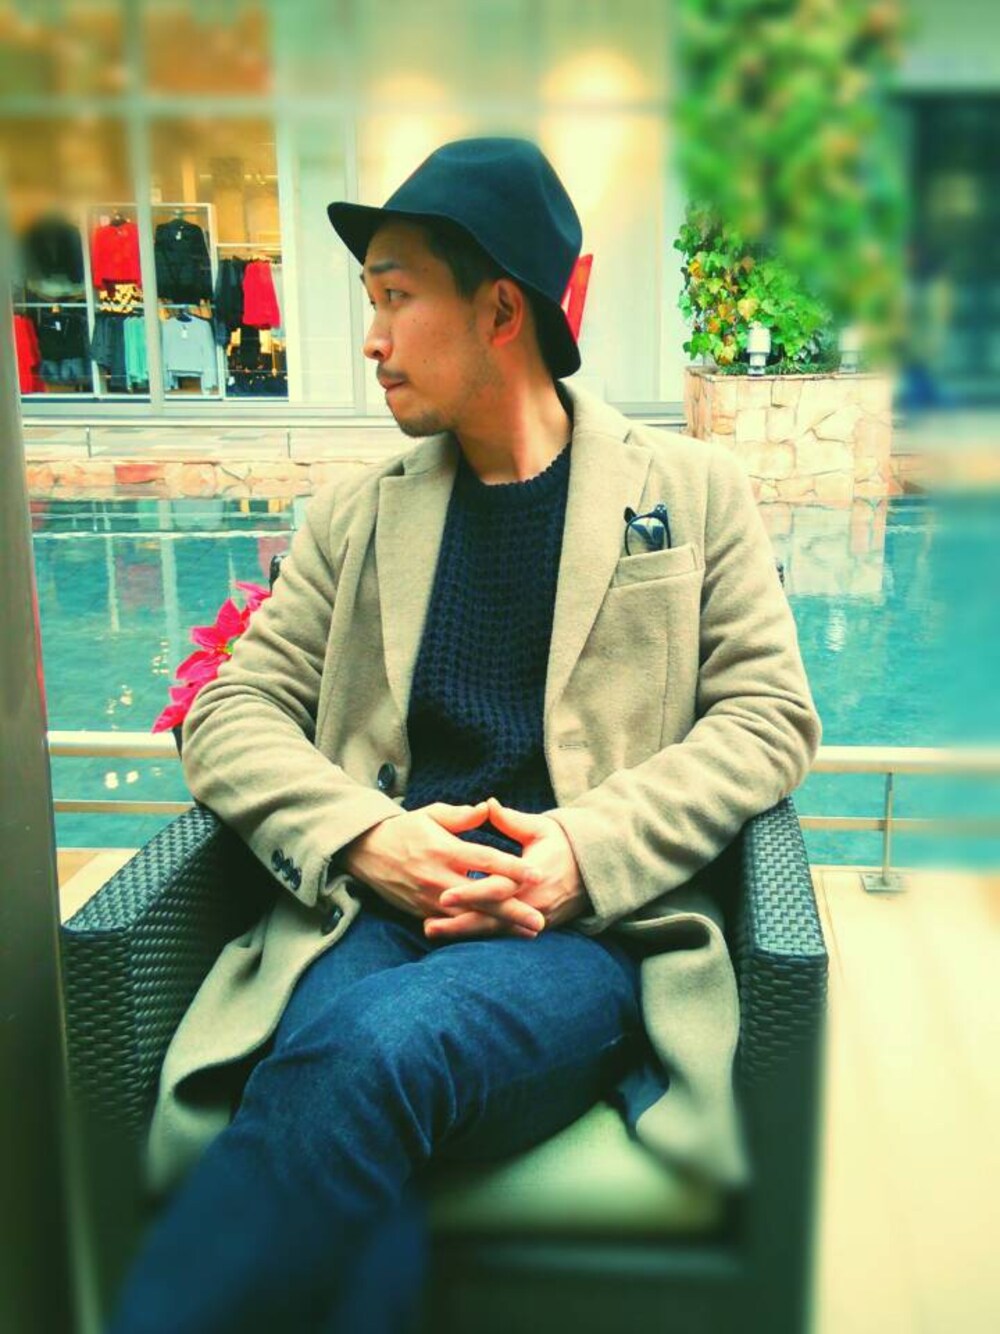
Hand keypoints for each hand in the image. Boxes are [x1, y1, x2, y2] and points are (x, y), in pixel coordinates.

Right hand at [345, 800, 545, 938]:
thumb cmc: (405, 829)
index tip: (537, 874)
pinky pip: (452, 924)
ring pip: (470, 916)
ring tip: (526, 933)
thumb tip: (487, 808)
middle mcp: (438, 877)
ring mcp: (429, 898)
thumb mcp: (431, 813)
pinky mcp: (421, 912)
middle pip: (482, 897)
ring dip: (499, 926)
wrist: (366, 852)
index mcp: (444, 849)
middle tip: (540, 921)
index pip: (485, 860)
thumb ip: (460, 815)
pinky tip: (497, 937)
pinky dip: (475, 931)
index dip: (512, 868)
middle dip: (512, 911)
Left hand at [423, 797, 590, 940]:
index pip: (497, 888)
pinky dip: (479, 934)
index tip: (444, 895)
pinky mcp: (535, 927)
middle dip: (459, 923)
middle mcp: (534, 901)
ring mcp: (536, 917)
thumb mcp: (541, 828)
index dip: (470, 893)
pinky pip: (504, 933)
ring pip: (495, 930)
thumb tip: (487, 804)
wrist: (594, 871)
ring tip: (432, 930)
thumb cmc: (563, 844)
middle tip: (427, 925)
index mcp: (533, 875)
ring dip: (464, 932)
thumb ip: (511, 820)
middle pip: (491, 917)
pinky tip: (455, 933)